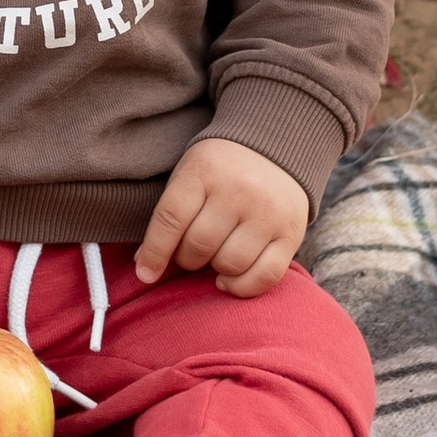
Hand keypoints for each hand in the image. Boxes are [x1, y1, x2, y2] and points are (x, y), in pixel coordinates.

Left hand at [134, 138, 309, 298]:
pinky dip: (242, 287)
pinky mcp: (291, 233)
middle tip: (189, 253)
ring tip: (213, 257)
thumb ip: (170, 216)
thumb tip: (146, 267)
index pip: (171, 218)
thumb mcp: (190, 174)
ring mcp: (268, 212)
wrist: (274, 149)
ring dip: (214, 271)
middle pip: (199, 246)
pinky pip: (265, 276)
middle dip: (186, 259)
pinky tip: (228, 279)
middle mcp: (239, 189)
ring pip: (230, 264)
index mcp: (205, 170)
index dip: (154, 251)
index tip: (145, 273)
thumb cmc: (220, 169)